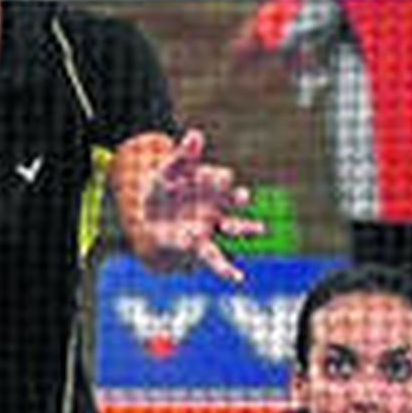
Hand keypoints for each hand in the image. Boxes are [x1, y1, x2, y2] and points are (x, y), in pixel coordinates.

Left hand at [141, 129, 258, 283]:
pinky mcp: (201, 245)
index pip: (221, 179)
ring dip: (246, 228)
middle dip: (238, 199)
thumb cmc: (163, 189)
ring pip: (233, 227)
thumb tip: (195, 133)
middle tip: (244, 197)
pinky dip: (227, 269)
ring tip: (261, 230)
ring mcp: (211, 225)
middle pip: (233, 201)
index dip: (222, 179)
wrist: (150, 217)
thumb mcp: (167, 170)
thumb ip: (182, 155)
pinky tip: (238, 279)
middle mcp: (217, 204)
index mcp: (211, 183)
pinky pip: (216, 258)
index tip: (224, 179)